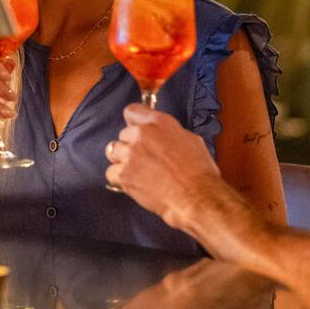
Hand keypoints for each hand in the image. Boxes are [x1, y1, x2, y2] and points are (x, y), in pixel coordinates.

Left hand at [106, 104, 222, 227]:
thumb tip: (162, 136)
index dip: (133, 121)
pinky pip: (111, 172)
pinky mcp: (124, 174)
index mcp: (159, 122)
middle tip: (144, 158)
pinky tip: (134, 182)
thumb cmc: (198, 172)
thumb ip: (169, 133)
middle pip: (123, 134)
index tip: (135, 129)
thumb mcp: (190, 140)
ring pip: (113, 151)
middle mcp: (142, 135)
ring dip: (122, 159)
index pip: (132, 111)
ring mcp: (131, 154)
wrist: (195, 197)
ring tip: (137, 170)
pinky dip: (119, 179)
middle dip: (131, 145)